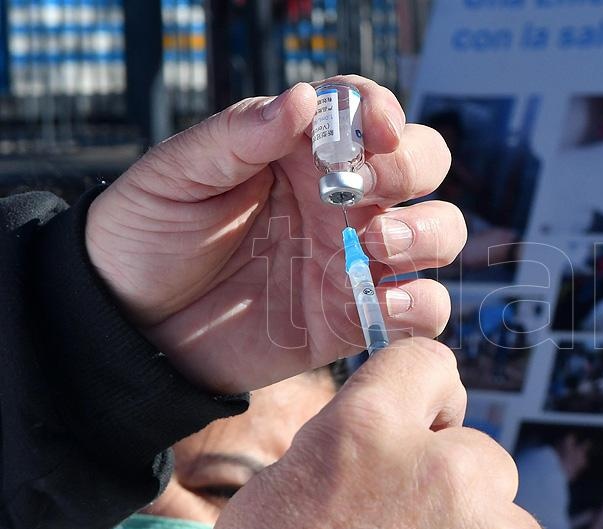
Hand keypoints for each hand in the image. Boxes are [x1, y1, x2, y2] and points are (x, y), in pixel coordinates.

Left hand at [85, 77, 463, 392]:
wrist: (132, 325)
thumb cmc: (148, 235)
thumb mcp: (176, 175)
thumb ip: (237, 136)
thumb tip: (301, 98)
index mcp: (303, 152)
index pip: (367, 111)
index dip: (383, 111)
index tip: (375, 130)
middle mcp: (343, 199)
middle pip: (423, 163)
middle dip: (410, 167)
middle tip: (362, 190)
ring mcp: (357, 258)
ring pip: (440, 230)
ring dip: (428, 231)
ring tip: (379, 245)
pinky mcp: (358, 316)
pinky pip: (421, 309)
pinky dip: (421, 305)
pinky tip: (383, 304)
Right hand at [208, 338, 551, 528]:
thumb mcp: (287, 485)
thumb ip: (355, 441)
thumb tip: (400, 433)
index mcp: (366, 428)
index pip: (428, 364)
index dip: (428, 399)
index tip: (428, 427)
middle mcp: (439, 464)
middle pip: (476, 451)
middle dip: (451, 486)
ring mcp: (488, 525)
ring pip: (503, 509)